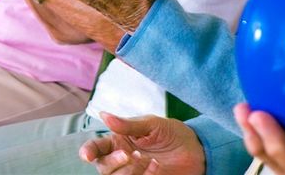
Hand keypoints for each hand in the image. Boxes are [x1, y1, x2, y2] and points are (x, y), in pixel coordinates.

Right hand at [80, 112, 205, 174]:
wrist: (196, 149)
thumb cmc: (172, 133)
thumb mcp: (152, 124)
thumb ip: (128, 124)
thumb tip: (103, 115)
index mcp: (118, 142)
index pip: (96, 148)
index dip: (88, 151)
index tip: (88, 155)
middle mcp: (121, 159)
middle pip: (103, 167)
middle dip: (113, 162)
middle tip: (130, 155)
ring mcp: (132, 173)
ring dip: (128, 171)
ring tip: (147, 159)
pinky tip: (156, 167)